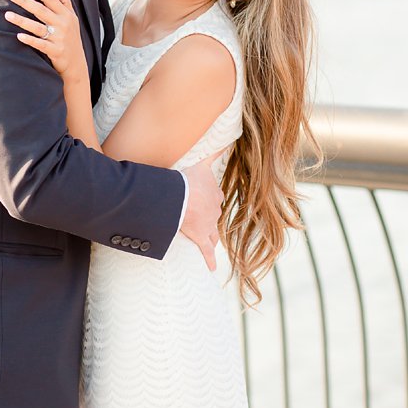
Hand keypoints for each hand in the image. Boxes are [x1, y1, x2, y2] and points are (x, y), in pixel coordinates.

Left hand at [6, 0, 86, 81]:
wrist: (77, 62)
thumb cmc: (72, 37)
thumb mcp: (73, 19)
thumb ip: (65, 2)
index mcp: (66, 15)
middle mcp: (63, 25)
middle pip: (41, 10)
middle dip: (25, 1)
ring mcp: (59, 38)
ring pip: (38, 27)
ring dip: (22, 21)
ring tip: (7, 14)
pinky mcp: (55, 51)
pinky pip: (41, 44)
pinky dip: (30, 40)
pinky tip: (19, 36)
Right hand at [178, 153, 222, 271]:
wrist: (178, 197)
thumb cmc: (185, 179)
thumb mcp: (201, 163)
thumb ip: (215, 151)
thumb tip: (229, 140)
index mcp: (214, 193)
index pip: (215, 197)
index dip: (210, 200)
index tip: (206, 202)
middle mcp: (215, 209)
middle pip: (215, 215)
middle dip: (210, 218)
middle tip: (202, 221)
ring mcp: (209, 224)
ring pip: (213, 233)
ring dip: (211, 237)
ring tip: (208, 241)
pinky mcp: (200, 237)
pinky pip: (206, 251)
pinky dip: (209, 260)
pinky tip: (211, 268)